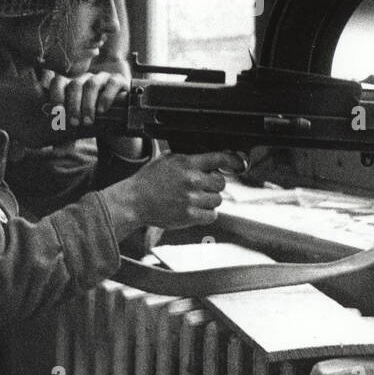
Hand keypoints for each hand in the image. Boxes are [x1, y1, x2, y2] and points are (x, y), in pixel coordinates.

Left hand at [40, 70, 128, 129]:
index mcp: (72, 86)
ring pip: (91, 84)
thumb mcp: (79, 125)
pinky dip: (106, 97)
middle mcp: (85, 79)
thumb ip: (67, 131)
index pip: (58, 82)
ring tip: (88, 121)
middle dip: (73, 105)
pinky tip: (102, 110)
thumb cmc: (94, 122)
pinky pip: (111, 84)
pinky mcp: (118, 81)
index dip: (56, 95)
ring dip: (88, 104)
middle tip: (74, 123)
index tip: (57, 113)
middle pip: (75, 85)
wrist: (119, 120)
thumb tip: (55, 148)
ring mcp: (102, 78)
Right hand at [98, 151, 247, 236]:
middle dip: (214, 185)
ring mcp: (191, 199)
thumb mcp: (167, 159)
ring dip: (210, 200)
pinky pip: (211, 215)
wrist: (134, 201)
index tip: (238, 165)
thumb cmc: (149, 180)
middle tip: (203, 187)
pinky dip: (206, 214)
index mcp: (187, 163)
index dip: (233, 161)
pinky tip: (195, 209)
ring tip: (195, 199)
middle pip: (221, 183)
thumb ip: (188, 159)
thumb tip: (209, 159)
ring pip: (217, 200)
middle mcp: (192, 180)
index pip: (219, 158)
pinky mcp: (189, 215)